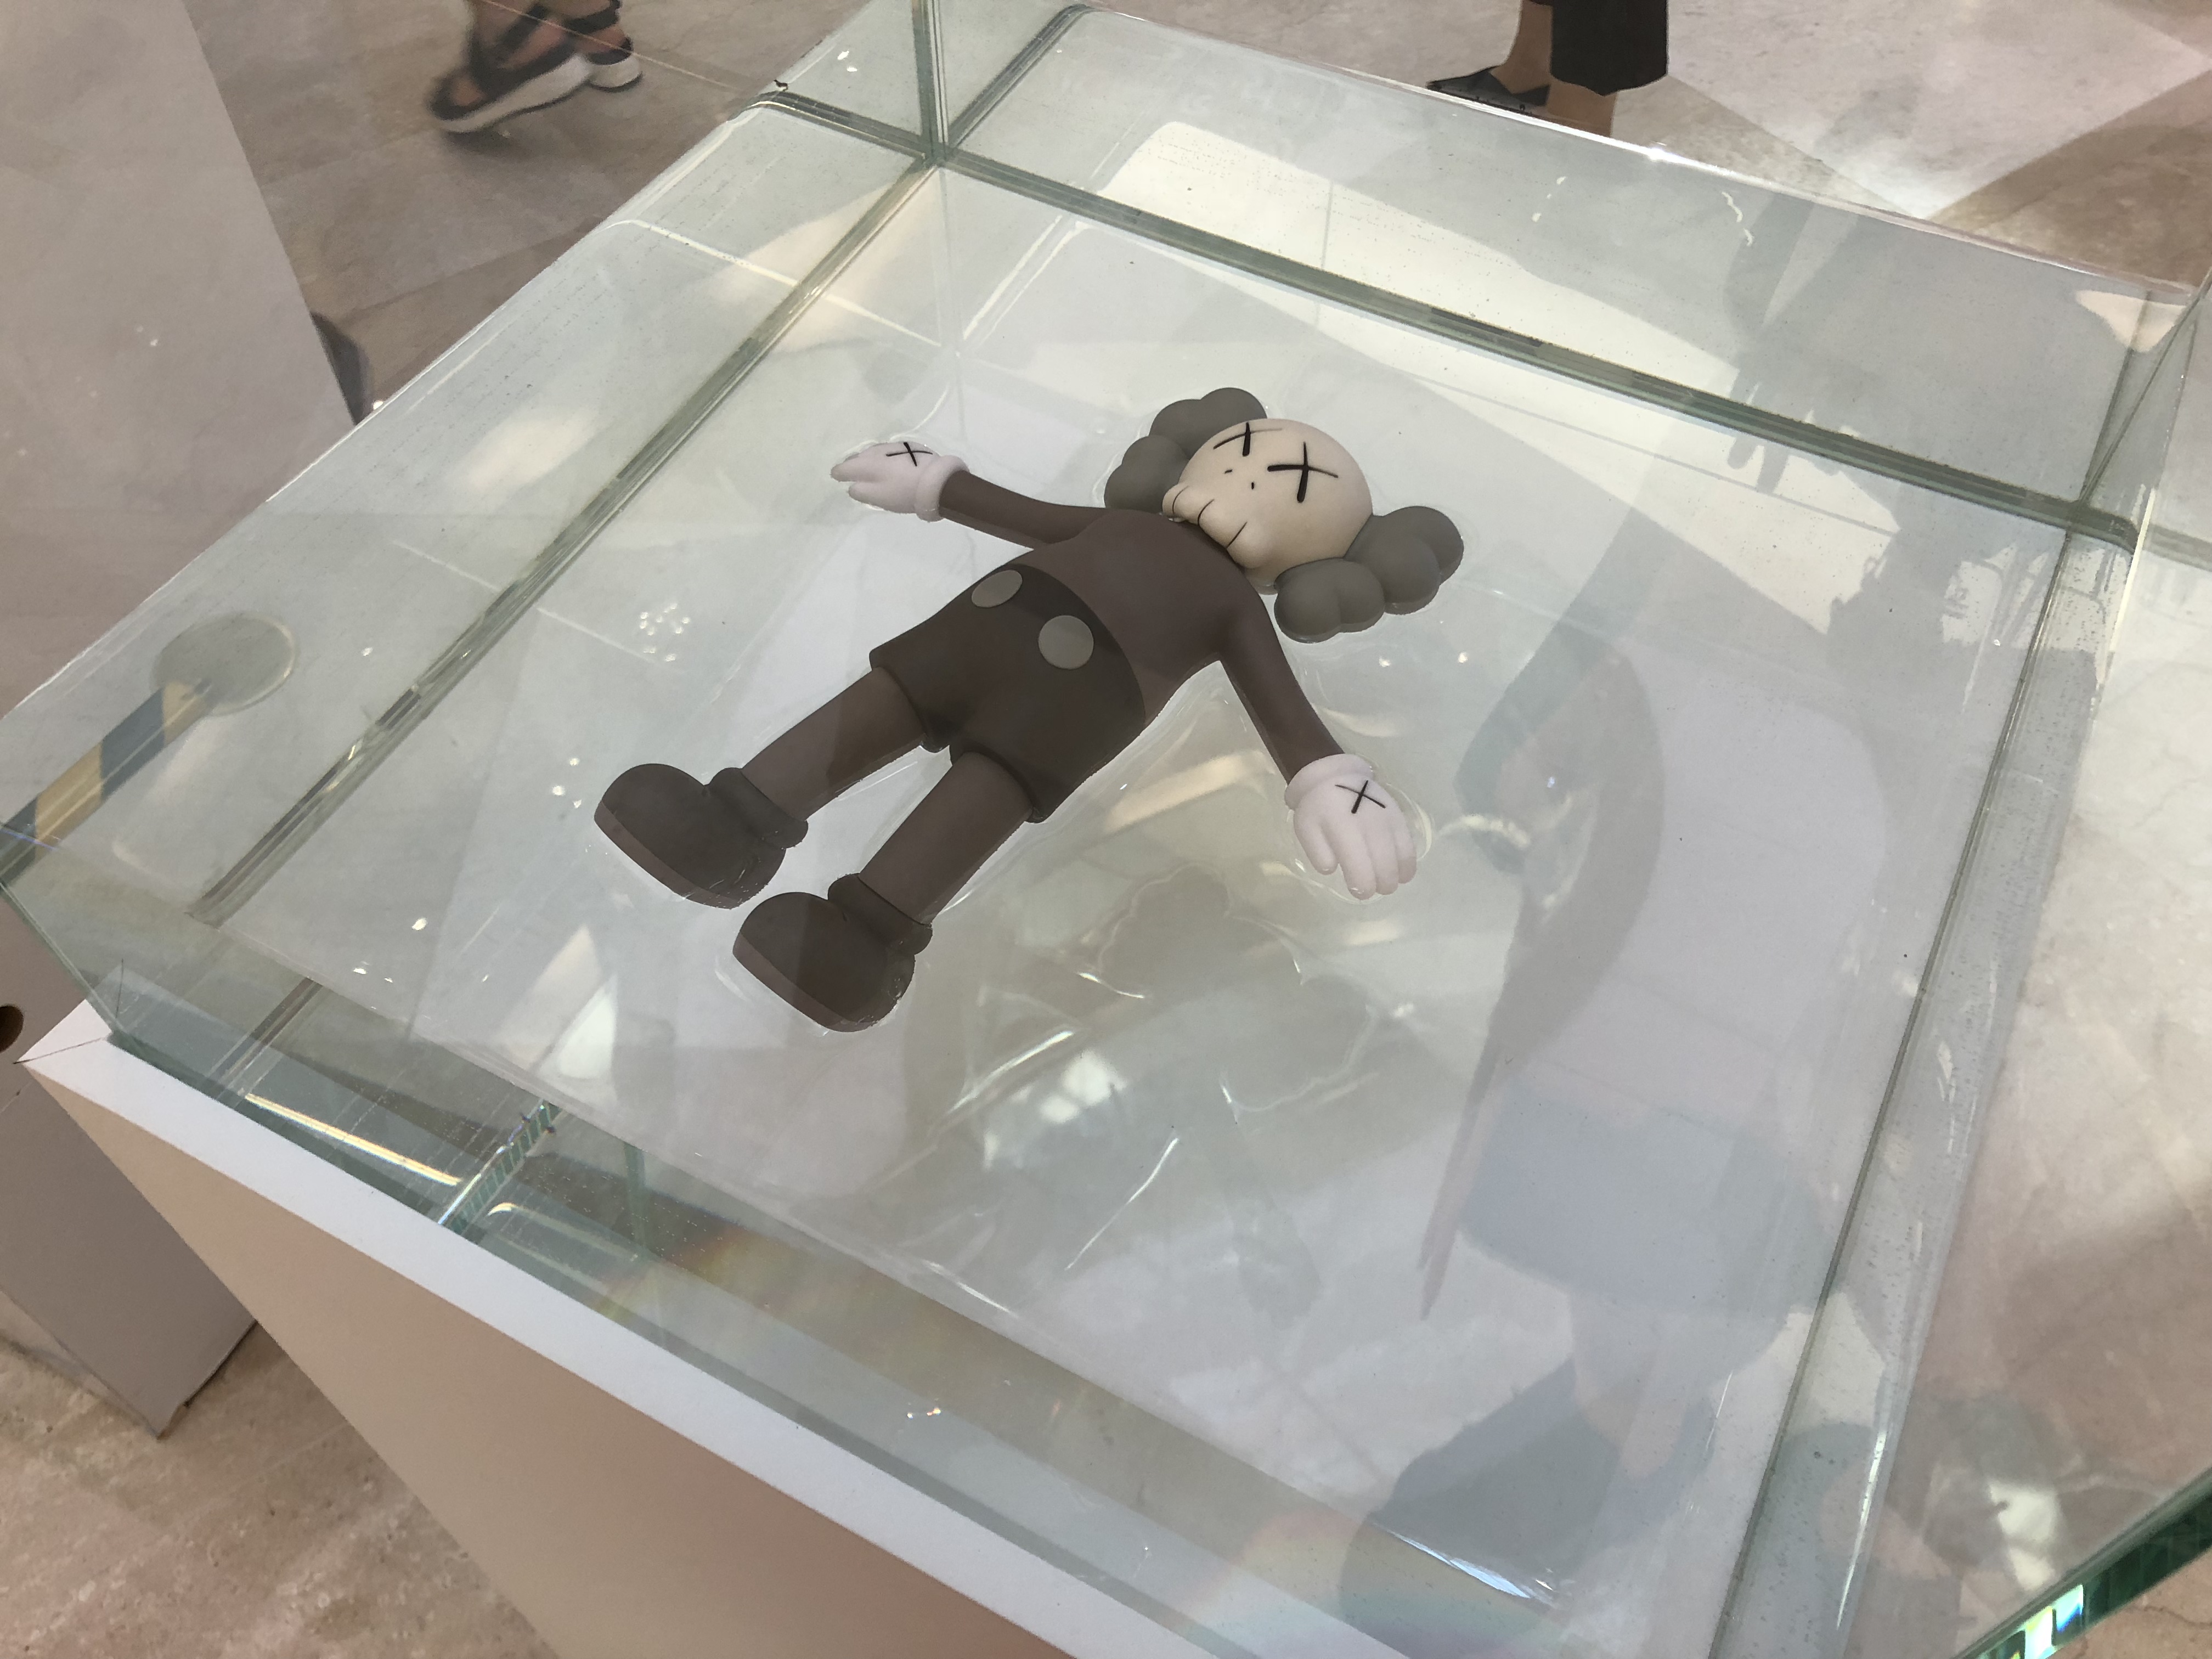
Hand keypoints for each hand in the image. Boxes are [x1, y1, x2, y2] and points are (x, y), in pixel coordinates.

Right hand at [831, 440, 967, 520]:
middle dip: (852, 463)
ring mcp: (892, 447)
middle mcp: (876, 452)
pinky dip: (882, 457)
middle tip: (849, 470)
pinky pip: (887, 451)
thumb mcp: (878, 498)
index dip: (839, 473)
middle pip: (858, 457)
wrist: (936, 481)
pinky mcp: (908, 447)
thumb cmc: (903, 493)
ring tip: (866, 466)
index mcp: (866, 465)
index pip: (846, 467)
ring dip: (867, 458)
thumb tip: (852, 487)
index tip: (836, 476)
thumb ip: (860, 492)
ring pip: (873, 452)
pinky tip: (887, 463)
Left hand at [1285, 753, 1416, 898]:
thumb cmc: (1317, 808)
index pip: (1358, 864)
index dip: (1363, 885)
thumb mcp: (1306, 829)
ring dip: (1396, 875)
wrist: (1335, 776)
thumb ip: (1317, 852)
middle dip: (1382, 883)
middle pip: (1383, 862)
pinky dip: (1409, 861)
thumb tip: (1333, 869)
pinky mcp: (1398, 815)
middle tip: (1377, 890)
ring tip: (1390, 884)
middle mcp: (1368, 822)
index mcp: (1342, 827)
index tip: (1361, 893)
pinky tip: (1405, 874)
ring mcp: (1386, 818)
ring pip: (1399, 854)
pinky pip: (1408, 842)